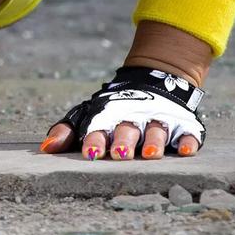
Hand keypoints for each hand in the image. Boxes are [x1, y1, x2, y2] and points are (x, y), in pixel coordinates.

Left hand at [38, 66, 205, 160]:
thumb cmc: (113, 108)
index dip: (96, 140)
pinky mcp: (184, 124)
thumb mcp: (87, 114)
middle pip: (129, 130)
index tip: (91, 153)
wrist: (155, 80)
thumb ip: (66, 131)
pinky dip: (188, 141)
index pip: (100, 129)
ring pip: (157, 131)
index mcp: (109, 119)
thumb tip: (46, 148)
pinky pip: (188, 133)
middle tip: (120, 154)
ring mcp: (160, 121)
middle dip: (124, 142)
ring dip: (154, 142)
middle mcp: (134, 120)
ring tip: (151, 155)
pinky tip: (186, 151)